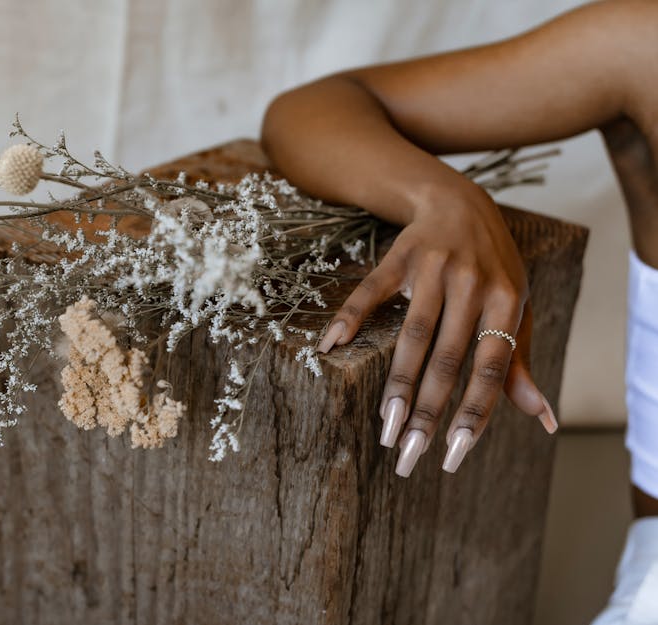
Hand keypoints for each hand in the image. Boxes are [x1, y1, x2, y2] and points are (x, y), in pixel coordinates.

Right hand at [317, 187, 557, 476]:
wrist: (460, 201)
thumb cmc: (492, 265)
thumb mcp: (515, 306)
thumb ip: (519, 361)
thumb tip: (542, 419)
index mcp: (507, 300)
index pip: (490, 369)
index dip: (472, 414)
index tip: (452, 456)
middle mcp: (473, 285)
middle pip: (448, 359)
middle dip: (427, 412)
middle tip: (408, 455)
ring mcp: (433, 269)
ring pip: (413, 335)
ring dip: (397, 384)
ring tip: (385, 427)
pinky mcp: (399, 256)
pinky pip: (371, 291)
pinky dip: (349, 318)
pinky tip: (330, 346)